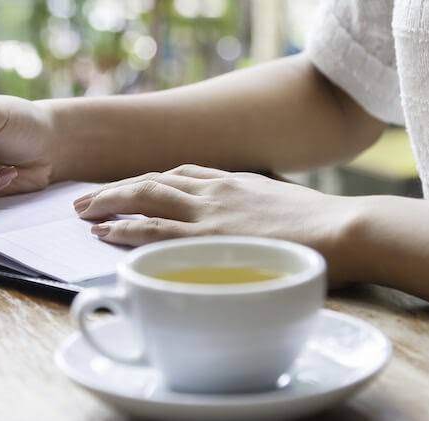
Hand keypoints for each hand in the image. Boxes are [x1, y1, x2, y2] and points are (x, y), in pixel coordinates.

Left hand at [72, 164, 363, 283]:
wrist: (346, 229)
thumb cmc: (327, 227)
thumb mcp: (287, 206)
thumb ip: (263, 212)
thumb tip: (258, 228)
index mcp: (235, 181)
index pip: (181, 174)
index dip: (149, 181)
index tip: (131, 188)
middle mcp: (216, 190)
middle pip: (152, 181)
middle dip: (116, 190)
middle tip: (86, 201)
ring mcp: (209, 213)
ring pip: (144, 199)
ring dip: (109, 204)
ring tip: (82, 214)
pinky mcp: (207, 239)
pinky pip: (154, 231)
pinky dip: (125, 230)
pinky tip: (105, 234)